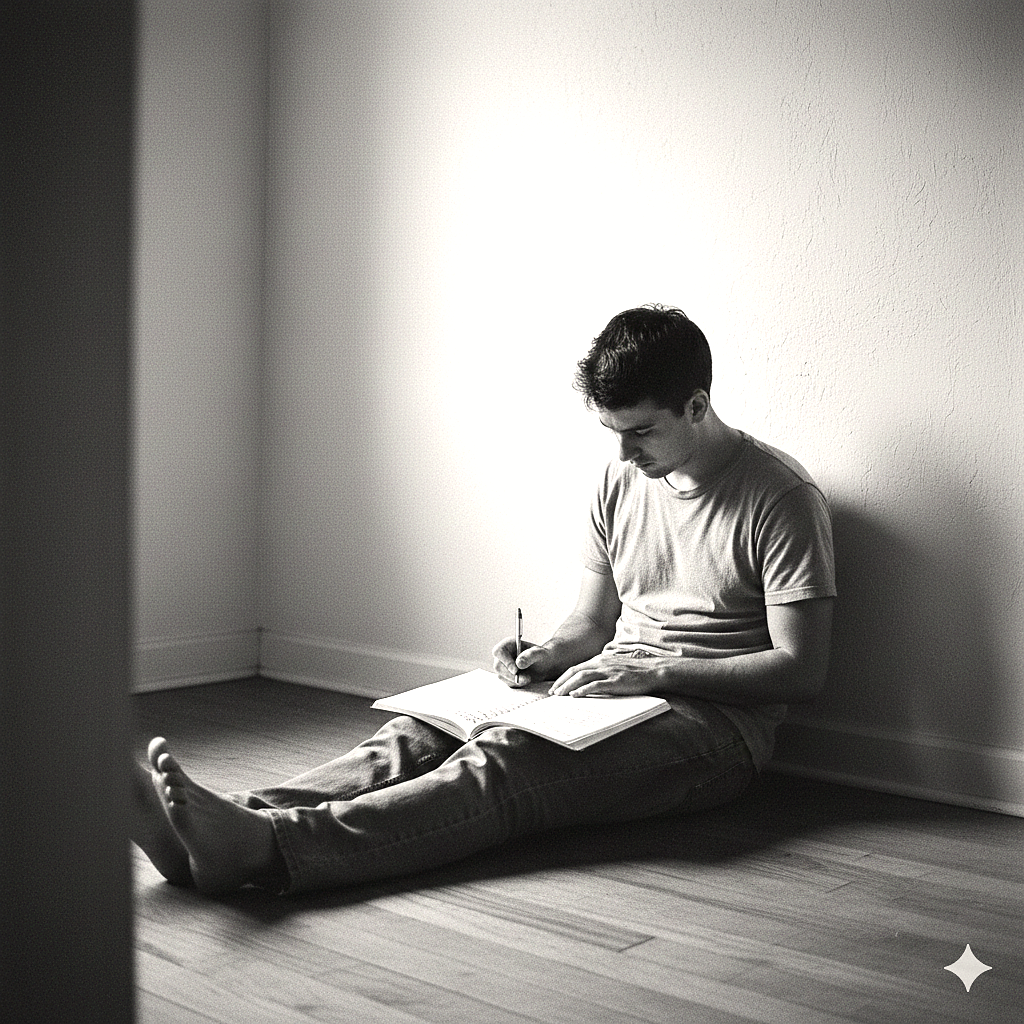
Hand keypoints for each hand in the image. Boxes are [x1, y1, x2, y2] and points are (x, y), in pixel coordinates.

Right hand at [491, 637, 555, 687]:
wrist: (545, 666)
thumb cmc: (542, 656)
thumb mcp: (540, 654)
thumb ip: (530, 656)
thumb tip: (519, 663)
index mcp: (509, 644)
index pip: (498, 651)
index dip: (505, 661)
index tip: (516, 670)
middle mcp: (503, 655)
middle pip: (498, 666)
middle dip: (512, 675)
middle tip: (527, 678)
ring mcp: (503, 666)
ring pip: (502, 676)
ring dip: (516, 680)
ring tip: (529, 678)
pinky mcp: (505, 676)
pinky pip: (507, 683)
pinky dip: (517, 684)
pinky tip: (526, 679)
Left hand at [547, 653, 665, 696]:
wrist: (653, 671)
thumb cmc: (636, 671)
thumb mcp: (614, 667)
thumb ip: (602, 671)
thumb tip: (588, 682)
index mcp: (600, 659)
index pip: (576, 668)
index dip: (564, 677)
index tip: (555, 686)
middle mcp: (601, 663)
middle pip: (575, 671)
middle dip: (561, 682)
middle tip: (552, 693)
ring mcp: (608, 671)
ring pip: (581, 677)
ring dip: (568, 686)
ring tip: (559, 695)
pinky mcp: (615, 680)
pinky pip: (595, 685)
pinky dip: (583, 690)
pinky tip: (575, 696)